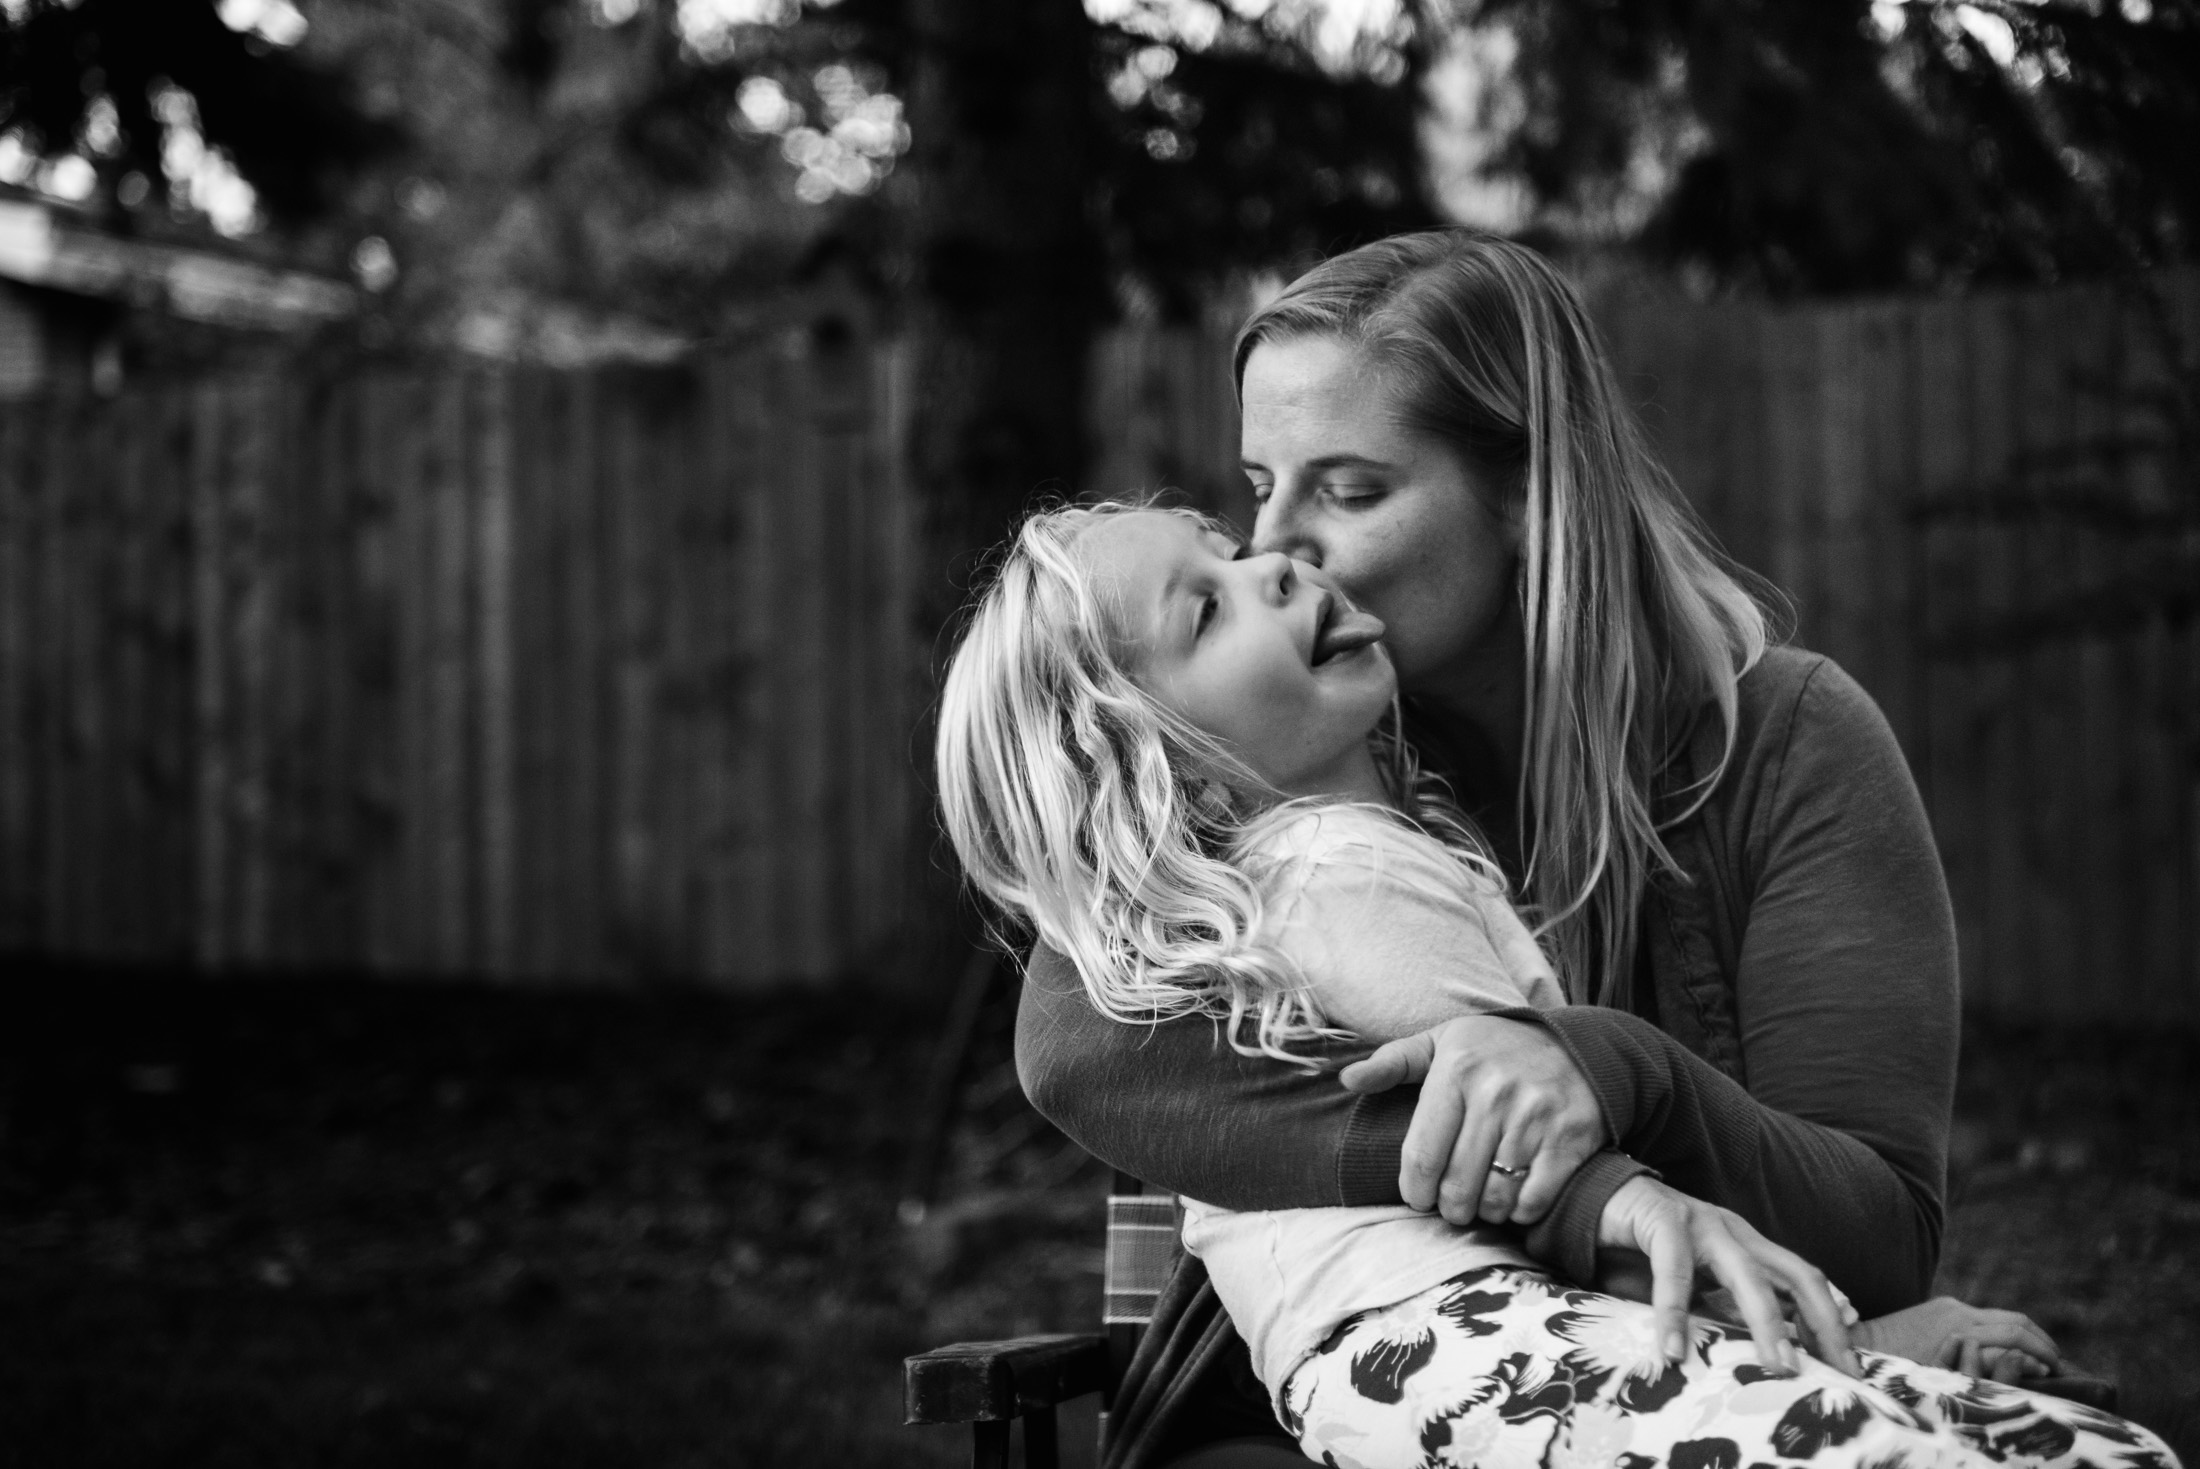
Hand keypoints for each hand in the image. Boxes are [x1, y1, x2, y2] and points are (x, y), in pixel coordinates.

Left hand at [1338, 1015, 1604, 1225]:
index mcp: (1457, 1070)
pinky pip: (1535, 1199)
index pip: (1422, 1156)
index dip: (1414, 1190)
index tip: (1418, 1197)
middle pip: (1457, 1185)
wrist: (1580, 1045)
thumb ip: (1393, 1062)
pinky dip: (1521, 1212)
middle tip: (1451, 1207)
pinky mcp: (1572, 1139)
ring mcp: (1536, 1117)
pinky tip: (1515, 1200)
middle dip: (1449, 1208)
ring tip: (1481, 1204)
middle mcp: (1496, 1093)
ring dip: (1484, 1213)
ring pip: (1495, 1198)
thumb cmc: (1496, 1049)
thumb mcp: (1442, 1042)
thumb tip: (1347, 1079)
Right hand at [1599, 1175, 1860, 1377]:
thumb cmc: (1638, 1252)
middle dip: (1822, 1324)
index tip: (1850, 1363)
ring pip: (1747, 1274)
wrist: (1588, 1199)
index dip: (1831, 1320)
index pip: (1805, 1281)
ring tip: (1777, 1366)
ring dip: (1767, 1323)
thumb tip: (1763, 1351)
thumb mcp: (1692, 1289)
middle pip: (1796, 1275)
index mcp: (1747, 1245)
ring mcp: (1700, 1222)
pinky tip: (1673, 1351)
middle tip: (1836, 1372)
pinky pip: (1674, 1271)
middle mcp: (1734, 1230)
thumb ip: (1724, 1310)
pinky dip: (1674, 1313)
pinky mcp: (1662, 1219)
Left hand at [1853, 1297, 2060, 1382]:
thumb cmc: (1898, 1368)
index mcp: (1961, 1326)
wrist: (1859, 1344)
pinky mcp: (1942, 1307)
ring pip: (2001, 1316)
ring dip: (2025, 1336)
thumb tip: (2027, 1363)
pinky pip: (1982, 1318)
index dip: (2042, 1353)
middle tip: (2060, 1365)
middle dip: (2041, 1341)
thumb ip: (1985, 1366)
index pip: (2016, 1334)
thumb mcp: (1944, 1374)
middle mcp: (1959, 1310)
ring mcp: (1950, 1306)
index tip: (2059, 1371)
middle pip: (2015, 1320)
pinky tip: (2011, 1351)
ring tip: (2043, 1359)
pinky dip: (2004, 1332)